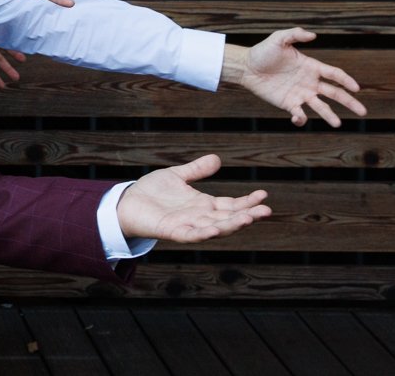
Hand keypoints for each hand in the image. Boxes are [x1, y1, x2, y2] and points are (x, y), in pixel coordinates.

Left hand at [116, 154, 269, 243]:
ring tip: (248, 219)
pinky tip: (216, 229)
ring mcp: (188, 225)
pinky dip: (204, 233)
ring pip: (215, 227)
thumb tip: (217, 159)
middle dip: (248, 215)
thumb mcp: (177, 176)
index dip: (247, 201)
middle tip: (267, 211)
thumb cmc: (152, 191)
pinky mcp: (173, 232)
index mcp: (204, 204)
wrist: (128, 202)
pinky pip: (191, 235)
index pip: (231, 204)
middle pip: (229, 217)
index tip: (264, 195)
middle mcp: (200, 217)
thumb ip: (196, 170)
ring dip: (232, 225)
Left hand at [226, 28, 367, 127]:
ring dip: (329, 115)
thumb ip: (295, 34)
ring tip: (337, 124)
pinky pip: (299, 114)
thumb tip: (314, 35)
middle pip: (335, 93)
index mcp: (311, 67)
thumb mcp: (279, 39)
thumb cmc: (263, 51)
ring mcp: (300, 94)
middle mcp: (310, 82)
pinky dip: (301, 118)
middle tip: (363, 112)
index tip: (356, 88)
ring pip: (321, 107)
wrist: (247, 67)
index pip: (334, 74)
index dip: (346, 80)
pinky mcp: (288, 104)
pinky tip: (298, 118)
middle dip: (349, 102)